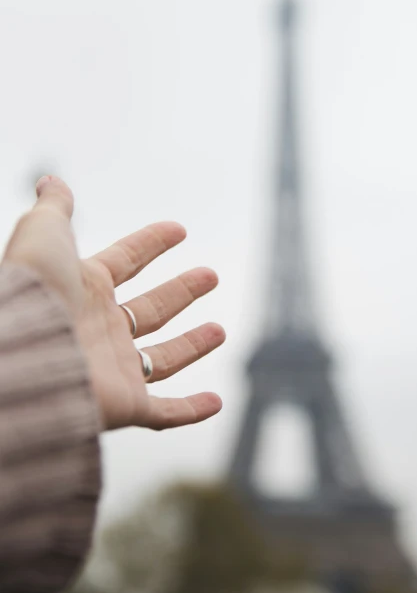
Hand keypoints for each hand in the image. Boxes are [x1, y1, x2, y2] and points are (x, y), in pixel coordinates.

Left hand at [3, 176, 224, 430]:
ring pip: (162, 358)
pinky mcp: (124, 406)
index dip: (152, 243)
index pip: (126, 260)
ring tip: (220, 329)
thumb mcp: (43, 232)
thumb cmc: (32, 287)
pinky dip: (192, 410)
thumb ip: (54, 207)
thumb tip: (51, 179)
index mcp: (84, 287)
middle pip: (150, 309)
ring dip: (192, 345)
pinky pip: (164, 413)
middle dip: (181, 292)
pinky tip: (216, 401)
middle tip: (211, 275)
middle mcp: (99, 328)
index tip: (179, 229)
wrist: (20, 350)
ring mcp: (113, 368)